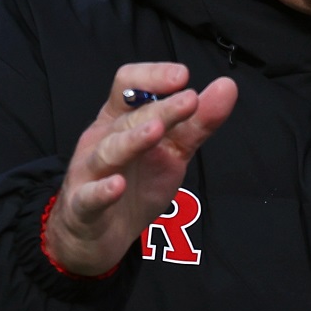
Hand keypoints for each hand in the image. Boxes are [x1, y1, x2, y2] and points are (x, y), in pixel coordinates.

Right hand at [46, 63, 237, 275]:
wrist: (99, 235)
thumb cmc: (136, 183)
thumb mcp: (172, 150)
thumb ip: (198, 122)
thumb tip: (227, 86)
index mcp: (120, 119)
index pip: (129, 85)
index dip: (152, 76)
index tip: (184, 75)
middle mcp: (102, 139)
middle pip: (129, 117)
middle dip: (160, 109)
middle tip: (189, 100)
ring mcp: (90, 172)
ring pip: (108, 151)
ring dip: (132, 140)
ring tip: (156, 131)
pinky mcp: (83, 207)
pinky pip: (89, 197)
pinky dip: (102, 191)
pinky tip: (117, 186)